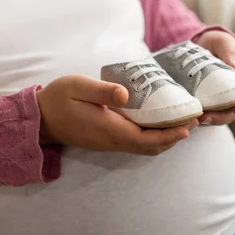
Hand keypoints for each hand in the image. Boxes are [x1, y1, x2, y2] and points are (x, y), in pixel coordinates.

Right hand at [36, 75, 197, 155]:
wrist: (40, 119)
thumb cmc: (58, 99)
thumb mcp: (78, 87)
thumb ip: (102, 91)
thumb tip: (127, 94)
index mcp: (109, 129)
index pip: (147, 139)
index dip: (170, 135)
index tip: (189, 125)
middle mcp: (112, 140)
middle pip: (151, 147)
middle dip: (174, 137)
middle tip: (193, 121)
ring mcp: (110, 142)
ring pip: (144, 147)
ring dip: (165, 138)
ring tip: (182, 121)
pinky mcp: (107, 139)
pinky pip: (136, 142)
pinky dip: (153, 136)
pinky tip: (158, 121)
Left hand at [196, 30, 234, 125]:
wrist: (198, 46)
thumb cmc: (218, 44)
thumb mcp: (225, 44)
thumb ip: (230, 53)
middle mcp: (228, 98)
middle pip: (227, 114)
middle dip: (217, 118)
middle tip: (205, 117)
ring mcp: (213, 103)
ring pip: (211, 117)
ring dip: (203, 120)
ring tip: (192, 119)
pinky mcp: (199, 104)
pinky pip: (196, 114)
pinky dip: (191, 116)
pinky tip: (182, 116)